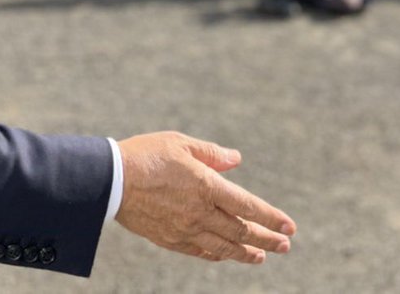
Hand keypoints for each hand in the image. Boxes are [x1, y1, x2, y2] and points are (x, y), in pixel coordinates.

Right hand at [116, 132, 295, 263]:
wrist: (110, 180)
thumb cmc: (146, 155)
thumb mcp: (181, 143)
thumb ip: (211, 154)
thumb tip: (236, 160)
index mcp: (206, 185)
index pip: (247, 206)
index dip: (271, 217)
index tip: (289, 226)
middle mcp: (200, 212)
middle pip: (241, 231)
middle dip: (266, 239)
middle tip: (285, 245)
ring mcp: (185, 229)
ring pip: (224, 246)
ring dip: (246, 252)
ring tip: (262, 256)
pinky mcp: (169, 239)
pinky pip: (200, 251)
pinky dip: (218, 254)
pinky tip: (226, 255)